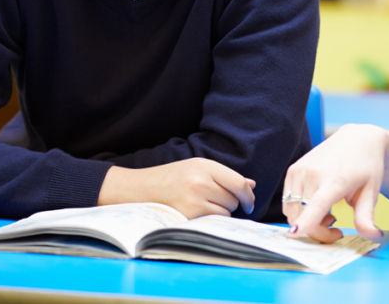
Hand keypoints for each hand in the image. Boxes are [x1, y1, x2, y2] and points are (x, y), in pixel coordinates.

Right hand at [99, 158, 255, 218]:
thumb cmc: (169, 178)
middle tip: (214, 202)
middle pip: (233, 199)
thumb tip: (251, 185)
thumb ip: (224, 176)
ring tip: (201, 207)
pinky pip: (211, 223)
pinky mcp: (187, 217)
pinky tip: (196, 215)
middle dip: (229, 203)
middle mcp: (201, 181)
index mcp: (204, 165)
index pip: (238, 182)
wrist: (137, 189)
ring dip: (219, 214)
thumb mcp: (195, 168)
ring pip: (224, 213)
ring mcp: (194, 200)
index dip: (248, 195)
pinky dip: (208, 222)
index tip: (248, 203)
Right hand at [283, 123, 388, 242]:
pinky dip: (299, 210)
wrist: (359, 138)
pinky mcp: (293, 169)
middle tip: (336, 227)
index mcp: (335, 180)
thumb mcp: (372, 192)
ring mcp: (300, 170)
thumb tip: (374, 236)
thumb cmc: (367, 165)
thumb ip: (367, 217)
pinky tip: (317, 203)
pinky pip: (288, 201)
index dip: (304, 222)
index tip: (294, 234)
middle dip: (317, 232)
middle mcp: (314, 173)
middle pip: (303, 216)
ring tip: (329, 212)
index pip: (316, 205)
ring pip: (292, 211)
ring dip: (307, 221)